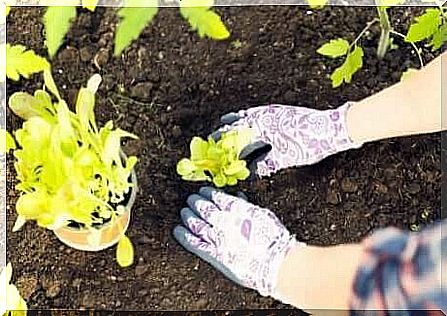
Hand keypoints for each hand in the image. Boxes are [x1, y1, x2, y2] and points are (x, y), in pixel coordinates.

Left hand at [173, 187, 303, 296]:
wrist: (275, 262)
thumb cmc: (274, 240)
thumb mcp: (262, 216)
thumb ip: (247, 207)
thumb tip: (239, 198)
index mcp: (237, 210)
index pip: (217, 197)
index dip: (208, 193)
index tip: (203, 190)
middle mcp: (224, 221)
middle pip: (204, 208)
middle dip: (196, 202)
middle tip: (190, 199)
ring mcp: (217, 237)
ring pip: (196, 223)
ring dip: (189, 216)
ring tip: (184, 211)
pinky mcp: (213, 254)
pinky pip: (194, 243)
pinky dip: (184, 236)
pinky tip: (177, 230)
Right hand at [212, 102, 362, 176]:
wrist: (332, 128)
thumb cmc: (308, 144)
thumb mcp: (285, 158)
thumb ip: (265, 164)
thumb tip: (249, 172)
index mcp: (262, 127)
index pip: (237, 137)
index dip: (224, 145)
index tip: (213, 150)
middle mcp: (264, 116)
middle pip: (238, 125)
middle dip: (226, 132)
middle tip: (214, 138)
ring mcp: (272, 112)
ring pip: (247, 116)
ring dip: (235, 121)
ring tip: (224, 123)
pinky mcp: (279, 111)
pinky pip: (257, 113)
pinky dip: (248, 116)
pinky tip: (246, 118)